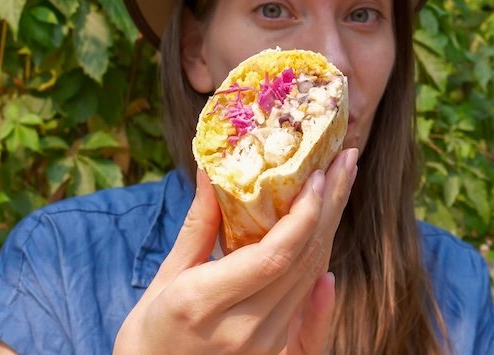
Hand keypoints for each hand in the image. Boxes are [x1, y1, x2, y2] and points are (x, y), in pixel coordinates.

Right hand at [113, 148, 357, 354]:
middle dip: (329, 206)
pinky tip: (328, 231)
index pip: (274, 256)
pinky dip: (320, 262)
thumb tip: (211, 170)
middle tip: (345, 159)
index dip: (303, 214)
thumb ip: (198, 226)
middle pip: (302, 261)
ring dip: (329, 226)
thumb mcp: (165, 277)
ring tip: (341, 181)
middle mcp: (243, 328)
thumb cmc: (148, 332)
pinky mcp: (275, 350)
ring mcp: (263, 344)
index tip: (317, 173)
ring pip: (310, 277)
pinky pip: (306, 300)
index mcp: (204, 303)